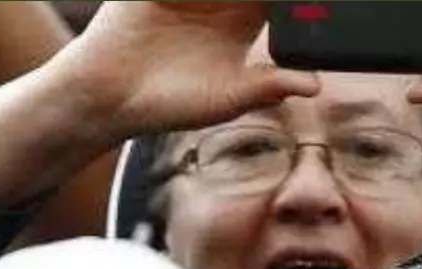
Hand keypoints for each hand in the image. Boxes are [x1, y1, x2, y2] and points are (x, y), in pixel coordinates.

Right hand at [61, 2, 320, 140]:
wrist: (107, 99)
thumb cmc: (166, 105)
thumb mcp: (225, 98)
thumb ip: (269, 86)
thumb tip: (314, 84)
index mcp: (245, 20)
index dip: (301, 0)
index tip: (315, 3)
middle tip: (281, 1)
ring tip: (233, 3)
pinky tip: (198, 0)